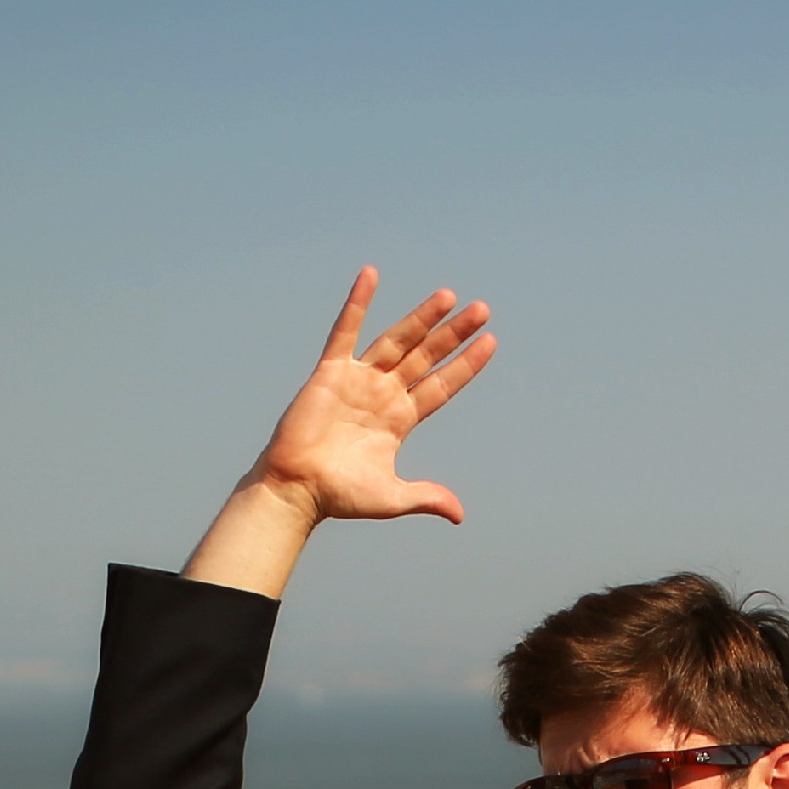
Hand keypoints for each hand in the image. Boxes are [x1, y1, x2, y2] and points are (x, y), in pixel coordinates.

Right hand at [186, 268, 493, 593]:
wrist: (298, 488)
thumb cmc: (340, 495)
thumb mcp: (392, 497)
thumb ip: (426, 496)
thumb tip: (459, 514)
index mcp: (400, 419)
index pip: (441, 385)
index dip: (465, 365)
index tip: (490, 342)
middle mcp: (383, 394)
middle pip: (427, 356)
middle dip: (453, 334)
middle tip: (482, 309)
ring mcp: (359, 379)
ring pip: (397, 340)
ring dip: (422, 318)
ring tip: (449, 295)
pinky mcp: (331, 372)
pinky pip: (347, 331)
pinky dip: (358, 303)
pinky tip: (372, 275)